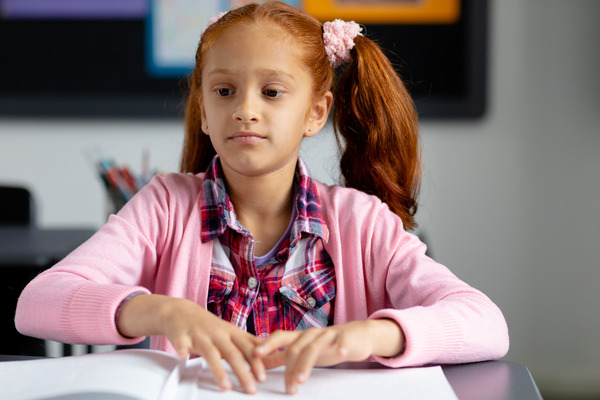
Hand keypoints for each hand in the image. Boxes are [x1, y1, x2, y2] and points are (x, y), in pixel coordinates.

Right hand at [117, 294, 264, 393]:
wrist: (182, 312)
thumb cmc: (210, 326)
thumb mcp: (232, 332)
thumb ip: (250, 344)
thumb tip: (273, 355)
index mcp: (231, 333)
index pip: (247, 348)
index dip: (256, 362)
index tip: (263, 378)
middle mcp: (218, 333)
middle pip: (232, 353)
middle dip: (243, 372)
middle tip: (251, 389)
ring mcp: (200, 334)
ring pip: (210, 352)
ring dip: (218, 370)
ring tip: (225, 387)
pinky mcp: (181, 335)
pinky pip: (181, 343)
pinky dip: (182, 348)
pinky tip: (183, 355)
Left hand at [254, 319, 404, 394]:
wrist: (356, 336)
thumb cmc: (326, 345)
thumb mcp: (302, 350)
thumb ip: (281, 356)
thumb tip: (260, 363)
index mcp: (300, 336)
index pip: (280, 337)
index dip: (267, 344)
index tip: (254, 355)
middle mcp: (312, 333)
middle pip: (296, 347)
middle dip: (290, 368)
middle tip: (288, 388)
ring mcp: (329, 335)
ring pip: (315, 347)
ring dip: (306, 364)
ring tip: (301, 380)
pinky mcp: (346, 337)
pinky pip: (343, 341)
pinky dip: (341, 346)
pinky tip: (339, 353)